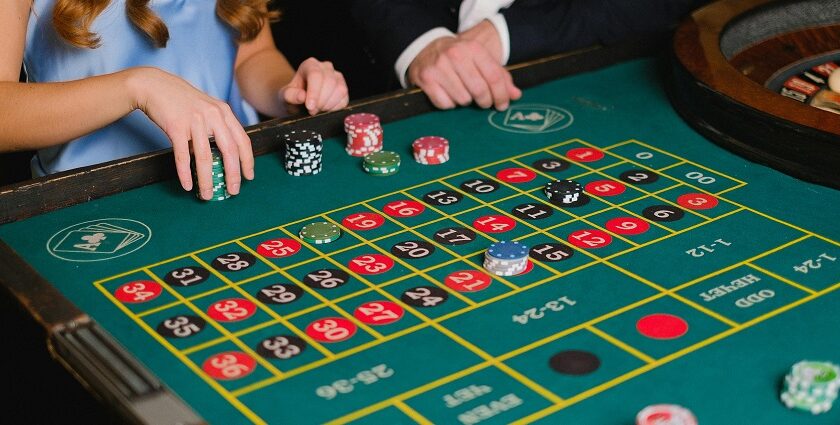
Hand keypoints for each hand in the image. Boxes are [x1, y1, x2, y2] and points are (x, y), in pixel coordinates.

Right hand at [128, 67, 253, 199]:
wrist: (154, 85)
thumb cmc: (182, 100)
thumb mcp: (207, 108)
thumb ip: (218, 127)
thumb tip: (226, 154)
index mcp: (223, 112)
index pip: (243, 140)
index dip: (247, 161)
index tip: (249, 176)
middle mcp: (212, 115)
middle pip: (229, 151)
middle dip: (233, 174)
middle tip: (233, 191)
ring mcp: (194, 121)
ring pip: (205, 157)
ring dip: (207, 180)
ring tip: (207, 195)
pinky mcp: (176, 127)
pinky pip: (182, 155)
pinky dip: (185, 173)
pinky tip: (187, 185)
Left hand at [281, 58, 348, 114]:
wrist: (299, 101)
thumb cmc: (293, 96)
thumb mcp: (285, 96)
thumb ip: (291, 96)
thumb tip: (302, 96)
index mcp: (310, 65)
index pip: (316, 75)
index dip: (314, 92)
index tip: (310, 107)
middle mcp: (326, 67)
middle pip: (329, 82)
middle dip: (321, 100)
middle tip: (311, 111)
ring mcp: (337, 77)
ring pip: (340, 90)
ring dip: (328, 105)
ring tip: (317, 110)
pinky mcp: (343, 89)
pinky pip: (344, 100)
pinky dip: (334, 108)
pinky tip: (324, 109)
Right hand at [407, 21, 520, 109]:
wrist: (425, 49)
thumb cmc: (458, 57)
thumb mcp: (479, 60)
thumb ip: (499, 77)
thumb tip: (516, 95)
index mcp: (473, 48)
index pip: (494, 77)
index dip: (501, 95)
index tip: (502, 105)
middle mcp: (456, 55)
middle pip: (479, 90)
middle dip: (485, 101)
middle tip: (484, 102)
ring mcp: (439, 67)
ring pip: (463, 99)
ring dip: (465, 101)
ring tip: (462, 92)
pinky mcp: (426, 79)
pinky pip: (445, 104)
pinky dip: (449, 104)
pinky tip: (448, 94)